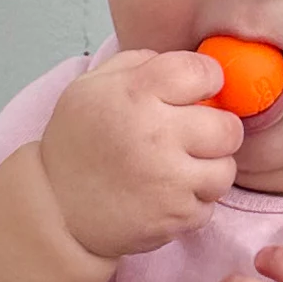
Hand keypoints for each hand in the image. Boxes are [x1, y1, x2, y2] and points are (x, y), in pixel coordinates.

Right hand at [36, 48, 240, 262]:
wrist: (54, 209)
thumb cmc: (76, 145)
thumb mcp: (90, 87)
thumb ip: (137, 64)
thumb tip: (184, 67)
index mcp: (136, 94)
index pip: (203, 71)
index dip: (207, 79)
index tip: (198, 90)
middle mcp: (156, 135)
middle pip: (228, 127)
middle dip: (217, 130)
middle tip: (196, 136)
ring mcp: (168, 180)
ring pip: (225, 170)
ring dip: (208, 169)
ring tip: (179, 169)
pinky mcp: (174, 217)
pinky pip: (208, 206)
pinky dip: (192, 202)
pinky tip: (166, 196)